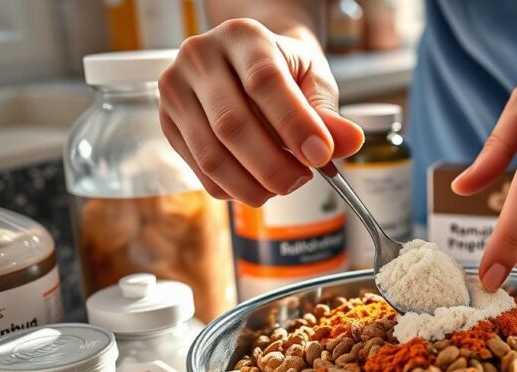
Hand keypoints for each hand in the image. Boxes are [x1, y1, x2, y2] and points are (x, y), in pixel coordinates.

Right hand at [158, 18, 363, 205]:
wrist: (246, 64)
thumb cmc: (285, 71)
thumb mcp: (314, 82)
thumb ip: (329, 114)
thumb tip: (349, 142)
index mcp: (242, 36)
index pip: (264, 82)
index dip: (294, 125)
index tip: (321, 156)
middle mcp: (200, 57)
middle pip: (232, 125)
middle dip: (274, 166)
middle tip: (302, 180)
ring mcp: (176, 91)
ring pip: (212, 156)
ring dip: (253, 185)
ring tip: (283, 184)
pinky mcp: (167, 124)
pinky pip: (201, 172)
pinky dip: (233, 189)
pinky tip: (256, 183)